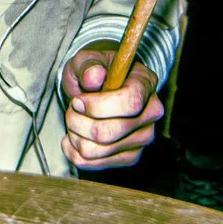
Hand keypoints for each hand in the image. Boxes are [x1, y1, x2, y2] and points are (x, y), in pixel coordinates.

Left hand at [60, 45, 162, 169]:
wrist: (99, 88)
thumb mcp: (87, 59)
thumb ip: (88, 64)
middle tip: (72, 108)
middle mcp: (150, 114)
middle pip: (109, 133)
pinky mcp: (129, 157)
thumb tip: (94, 76)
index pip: (130, 103)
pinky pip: (91, 164)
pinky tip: (74, 136)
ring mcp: (142, 139)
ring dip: (74, 134)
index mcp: (146, 84)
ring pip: (96, 150)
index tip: (78, 101)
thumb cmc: (94, 71)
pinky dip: (73, 150)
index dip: (98, 106)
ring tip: (74, 119)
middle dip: (78, 121)